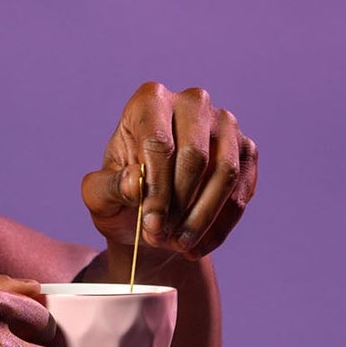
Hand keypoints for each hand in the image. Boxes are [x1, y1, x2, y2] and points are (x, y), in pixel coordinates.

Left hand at [80, 83, 257, 258]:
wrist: (151, 213)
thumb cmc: (121, 197)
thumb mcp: (99, 197)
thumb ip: (108, 188)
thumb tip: (135, 182)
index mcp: (149, 101)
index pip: (158, 142)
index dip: (156, 188)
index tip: (150, 226)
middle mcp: (192, 103)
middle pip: (196, 156)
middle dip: (180, 205)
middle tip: (162, 237)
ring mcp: (224, 125)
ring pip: (226, 173)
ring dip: (203, 218)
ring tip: (181, 245)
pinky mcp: (246, 150)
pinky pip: (241, 191)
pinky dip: (221, 226)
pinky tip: (198, 245)